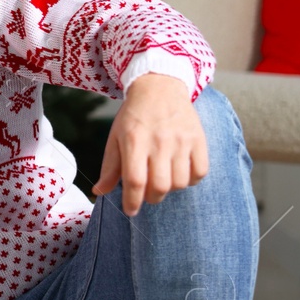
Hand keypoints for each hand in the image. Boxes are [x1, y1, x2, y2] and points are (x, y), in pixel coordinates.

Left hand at [93, 73, 208, 216]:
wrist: (160, 88)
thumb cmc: (134, 117)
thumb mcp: (115, 138)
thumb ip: (110, 167)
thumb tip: (99, 193)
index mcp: (134, 140)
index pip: (135, 180)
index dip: (132, 201)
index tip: (130, 211)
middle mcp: (159, 141)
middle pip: (160, 186)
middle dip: (152, 198)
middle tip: (147, 193)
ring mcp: (182, 140)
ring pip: (180, 183)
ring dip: (170, 188)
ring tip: (163, 178)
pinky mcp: (199, 139)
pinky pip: (200, 172)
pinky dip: (190, 180)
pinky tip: (180, 171)